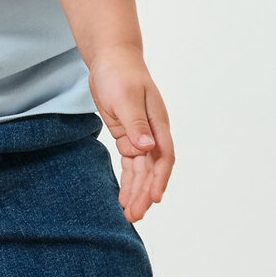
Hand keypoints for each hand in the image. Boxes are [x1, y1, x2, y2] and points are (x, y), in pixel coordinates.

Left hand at [86, 47, 174, 222]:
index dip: (159, 179)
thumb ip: (136, 123)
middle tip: (135, 215)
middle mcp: (153, 134)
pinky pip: (131, 164)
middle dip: (145, 193)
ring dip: (136, 192)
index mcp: (158, 123)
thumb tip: (148, 147)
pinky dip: (128, 180)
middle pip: (152, 169)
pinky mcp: (128, 137)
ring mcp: (141, 137)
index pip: (163, 157)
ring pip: (141, 171)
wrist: (112, 60)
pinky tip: (124, 197)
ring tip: (130, 214)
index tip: (154, 198)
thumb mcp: (126, 97)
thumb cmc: (121, 74)